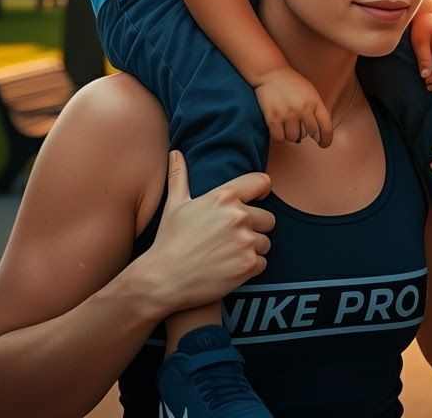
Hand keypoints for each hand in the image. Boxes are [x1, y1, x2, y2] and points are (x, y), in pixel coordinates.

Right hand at [149, 151, 274, 312]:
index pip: (262, 182)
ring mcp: (245, 241)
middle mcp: (239, 215)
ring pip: (265, 242)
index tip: (257, 199)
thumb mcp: (174, 204)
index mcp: (224, 196)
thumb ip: (179, 176)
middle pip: (268, 217)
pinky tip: (229, 268)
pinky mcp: (249, 264)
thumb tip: (174, 152)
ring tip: (228, 253)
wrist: (163, 279)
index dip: (261, 190)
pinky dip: (250, 267)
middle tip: (232, 237)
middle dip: (255, 227)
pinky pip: (262, 263)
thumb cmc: (169, 240)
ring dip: (252, 249)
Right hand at [255, 67, 332, 146]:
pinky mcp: (273, 118)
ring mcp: (287, 114)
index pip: (326, 127)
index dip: (326, 139)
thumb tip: (317, 135)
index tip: (324, 144)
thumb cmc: (292, 83)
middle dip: (305, 131)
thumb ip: (316, 110)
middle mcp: (302, 108)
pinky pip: (279, 138)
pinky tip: (278, 126)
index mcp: (315, 101)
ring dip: (291, 133)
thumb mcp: (311, 93)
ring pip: (294, 138)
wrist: (270, 73)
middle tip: (298, 122)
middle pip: (310, 133)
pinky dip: (279, 135)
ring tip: (287, 121)